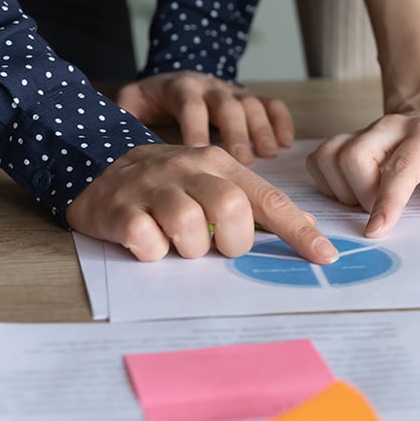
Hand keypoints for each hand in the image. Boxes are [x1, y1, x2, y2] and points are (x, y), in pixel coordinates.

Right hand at [66, 144, 338, 264]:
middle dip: (232, 241)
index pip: (267, 199)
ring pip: (188, 227)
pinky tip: (147, 242)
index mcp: (218, 163)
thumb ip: (256, 204)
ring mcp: (151, 187)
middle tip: (216, 246)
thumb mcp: (211, 183)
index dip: (298, 231)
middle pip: (230, 208)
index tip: (325, 257)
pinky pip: (148, 243)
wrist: (94, 170)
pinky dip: (152, 252)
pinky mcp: (119, 210)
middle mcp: (187, 167)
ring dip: (188, 248)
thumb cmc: (166, 185)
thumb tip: (307, 227)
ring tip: (176, 241)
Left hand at [116, 72, 294, 164]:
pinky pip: (271, 104)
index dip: (196, 127)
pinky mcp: (249, 100)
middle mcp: (209, 86)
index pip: (189, 104)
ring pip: (251, 104)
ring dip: (261, 129)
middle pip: (226, 104)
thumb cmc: (153, 104)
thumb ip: (126, 114)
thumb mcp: (133, 103)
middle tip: (242, 160)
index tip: (199, 154)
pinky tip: (286, 144)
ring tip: (267, 155)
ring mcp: (232, 92)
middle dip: (236, 131)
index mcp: (179, 87)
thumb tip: (118, 132)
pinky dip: (281, 121)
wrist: (172, 83)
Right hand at [306, 111, 419, 237]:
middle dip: (362, 196)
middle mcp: (389, 128)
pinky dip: (328, 182)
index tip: (376, 230)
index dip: (387, 200)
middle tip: (380, 211)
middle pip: (354, 157)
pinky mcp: (344, 139)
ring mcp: (363, 131)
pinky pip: (319, 160)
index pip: (402, 166)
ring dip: (344, 190)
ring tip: (367, 200)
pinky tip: (350, 191)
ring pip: (332, 158)